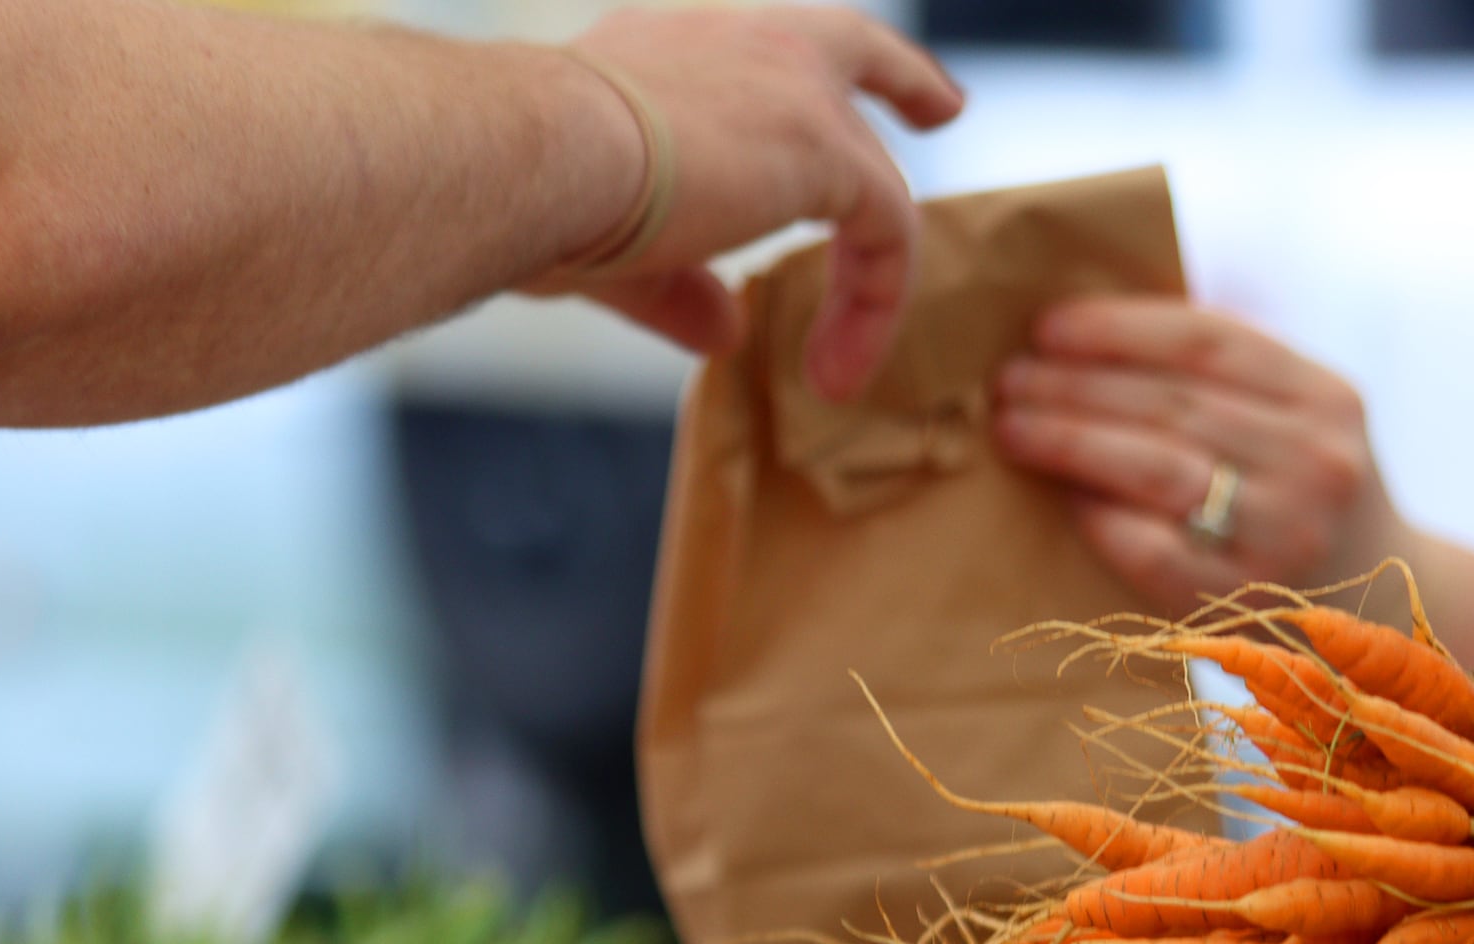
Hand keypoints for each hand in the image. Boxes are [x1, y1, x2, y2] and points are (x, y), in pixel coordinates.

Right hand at [542, 6, 961, 400]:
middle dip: (908, 84)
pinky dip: (872, 307)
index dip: (839, 62)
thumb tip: (726, 332)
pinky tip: (834, 372)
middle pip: (853, 56)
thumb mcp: (615, 247)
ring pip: (872, 179)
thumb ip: (679, 285)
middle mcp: (747, 40)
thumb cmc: (534, 195)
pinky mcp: (824, 148)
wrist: (529, 157)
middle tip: (944, 108)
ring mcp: (793, 86)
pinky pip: (885, 234)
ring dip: (867, 283)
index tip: (893, 80)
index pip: (780, 41)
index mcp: (684, 46)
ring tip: (837, 371)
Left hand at [993, 297, 1404, 614]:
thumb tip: (1097, 328)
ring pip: (1155, 467)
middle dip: (1073, 385)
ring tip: (1013, 426)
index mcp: (1327, 399)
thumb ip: (1231, 374)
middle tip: (1009, 379)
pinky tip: (1061, 497)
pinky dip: (1098, 517)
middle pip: (1169, 403)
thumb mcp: (1303, 422)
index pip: (1207, 341)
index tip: (1048, 328)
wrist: (1375, 611)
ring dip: (1069, 440)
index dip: (1118, 328)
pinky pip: (1151, 548)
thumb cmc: (1305, 498)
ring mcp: (1283, 534)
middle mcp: (1316, 462)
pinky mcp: (1244, 599)